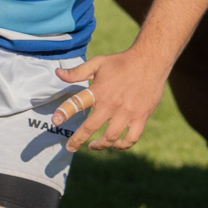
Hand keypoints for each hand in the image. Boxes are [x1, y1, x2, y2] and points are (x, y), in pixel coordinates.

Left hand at [50, 47, 168, 151]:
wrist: (151, 60)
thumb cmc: (121, 62)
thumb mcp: (97, 63)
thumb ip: (77, 72)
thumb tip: (57, 73)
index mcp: (99, 90)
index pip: (77, 102)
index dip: (65, 112)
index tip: (56, 121)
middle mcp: (112, 103)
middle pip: (91, 127)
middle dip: (78, 140)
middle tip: (70, 147)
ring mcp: (128, 112)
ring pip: (111, 137)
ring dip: (100, 145)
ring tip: (92, 146)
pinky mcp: (142, 116)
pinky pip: (132, 137)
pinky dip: (123, 144)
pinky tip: (116, 144)